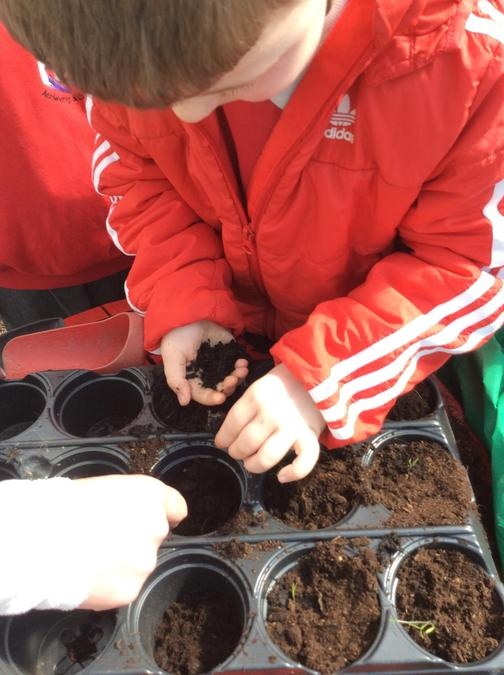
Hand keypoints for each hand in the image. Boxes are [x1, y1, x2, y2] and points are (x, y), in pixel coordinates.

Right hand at [76, 475, 186, 610]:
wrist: (41, 542)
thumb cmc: (65, 507)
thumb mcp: (105, 488)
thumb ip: (129, 502)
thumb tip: (129, 516)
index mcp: (151, 496)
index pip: (176, 507)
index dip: (164, 514)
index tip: (155, 519)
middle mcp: (156, 528)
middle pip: (155, 536)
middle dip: (135, 539)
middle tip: (105, 539)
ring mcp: (145, 562)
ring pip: (138, 564)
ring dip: (122, 563)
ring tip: (90, 557)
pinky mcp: (130, 590)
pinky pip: (124, 587)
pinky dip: (109, 585)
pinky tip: (88, 574)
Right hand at [160, 320, 247, 405]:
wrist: (188, 315)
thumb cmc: (177, 337)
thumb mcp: (172, 358)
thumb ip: (176, 380)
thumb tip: (184, 403)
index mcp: (193, 381)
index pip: (204, 395)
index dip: (213, 398)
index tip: (221, 397)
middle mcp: (208, 376)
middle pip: (222, 389)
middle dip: (229, 387)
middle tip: (233, 379)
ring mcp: (220, 365)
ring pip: (232, 379)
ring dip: (238, 378)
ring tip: (241, 370)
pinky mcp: (229, 354)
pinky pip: (238, 365)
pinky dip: (242, 366)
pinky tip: (242, 362)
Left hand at [214, 364, 324, 481]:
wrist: (318, 376)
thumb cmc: (284, 382)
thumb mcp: (260, 385)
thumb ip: (247, 406)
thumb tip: (229, 433)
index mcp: (256, 395)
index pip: (232, 424)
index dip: (223, 438)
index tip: (222, 443)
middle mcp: (272, 412)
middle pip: (246, 443)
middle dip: (236, 452)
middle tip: (237, 452)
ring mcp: (292, 426)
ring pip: (266, 456)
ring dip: (254, 464)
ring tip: (250, 462)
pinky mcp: (310, 436)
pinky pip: (304, 462)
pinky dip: (293, 473)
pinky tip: (282, 476)